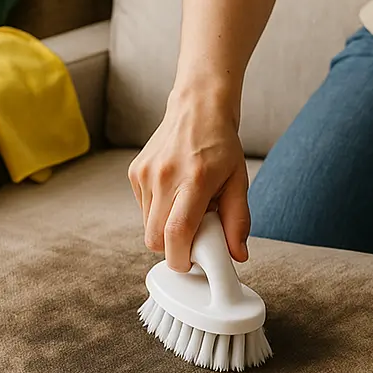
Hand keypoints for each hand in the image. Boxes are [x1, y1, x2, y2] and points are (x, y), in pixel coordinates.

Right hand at [128, 89, 249, 271]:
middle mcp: (164, 177)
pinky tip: (174, 194)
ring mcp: (145, 174)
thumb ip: (238, 221)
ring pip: (147, 227)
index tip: (190, 263)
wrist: (197, 109)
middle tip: (192, 237)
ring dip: (165, 229)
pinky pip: (143, 209)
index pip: (177, 232)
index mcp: (194, 180)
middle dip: (172, 249)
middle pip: (155, 239)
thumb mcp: (238, 182)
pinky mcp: (134, 172)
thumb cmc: (221, 145)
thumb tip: (237, 255)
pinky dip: (157, 212)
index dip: (181, 258)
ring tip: (186, 208)